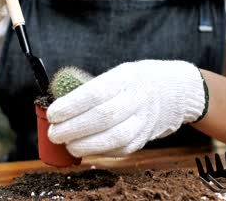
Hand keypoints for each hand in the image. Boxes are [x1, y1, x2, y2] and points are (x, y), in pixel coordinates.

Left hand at [47, 60, 206, 156]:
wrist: (173, 91)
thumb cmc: (133, 82)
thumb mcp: (116, 74)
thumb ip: (91, 88)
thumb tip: (58, 105)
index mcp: (125, 78)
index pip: (95, 93)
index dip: (71, 106)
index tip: (52, 113)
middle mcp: (137, 100)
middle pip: (103, 117)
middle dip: (73, 128)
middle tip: (53, 133)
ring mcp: (143, 121)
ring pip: (113, 138)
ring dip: (84, 144)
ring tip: (66, 144)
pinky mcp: (143, 139)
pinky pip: (118, 149)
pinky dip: (97, 151)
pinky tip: (83, 148)